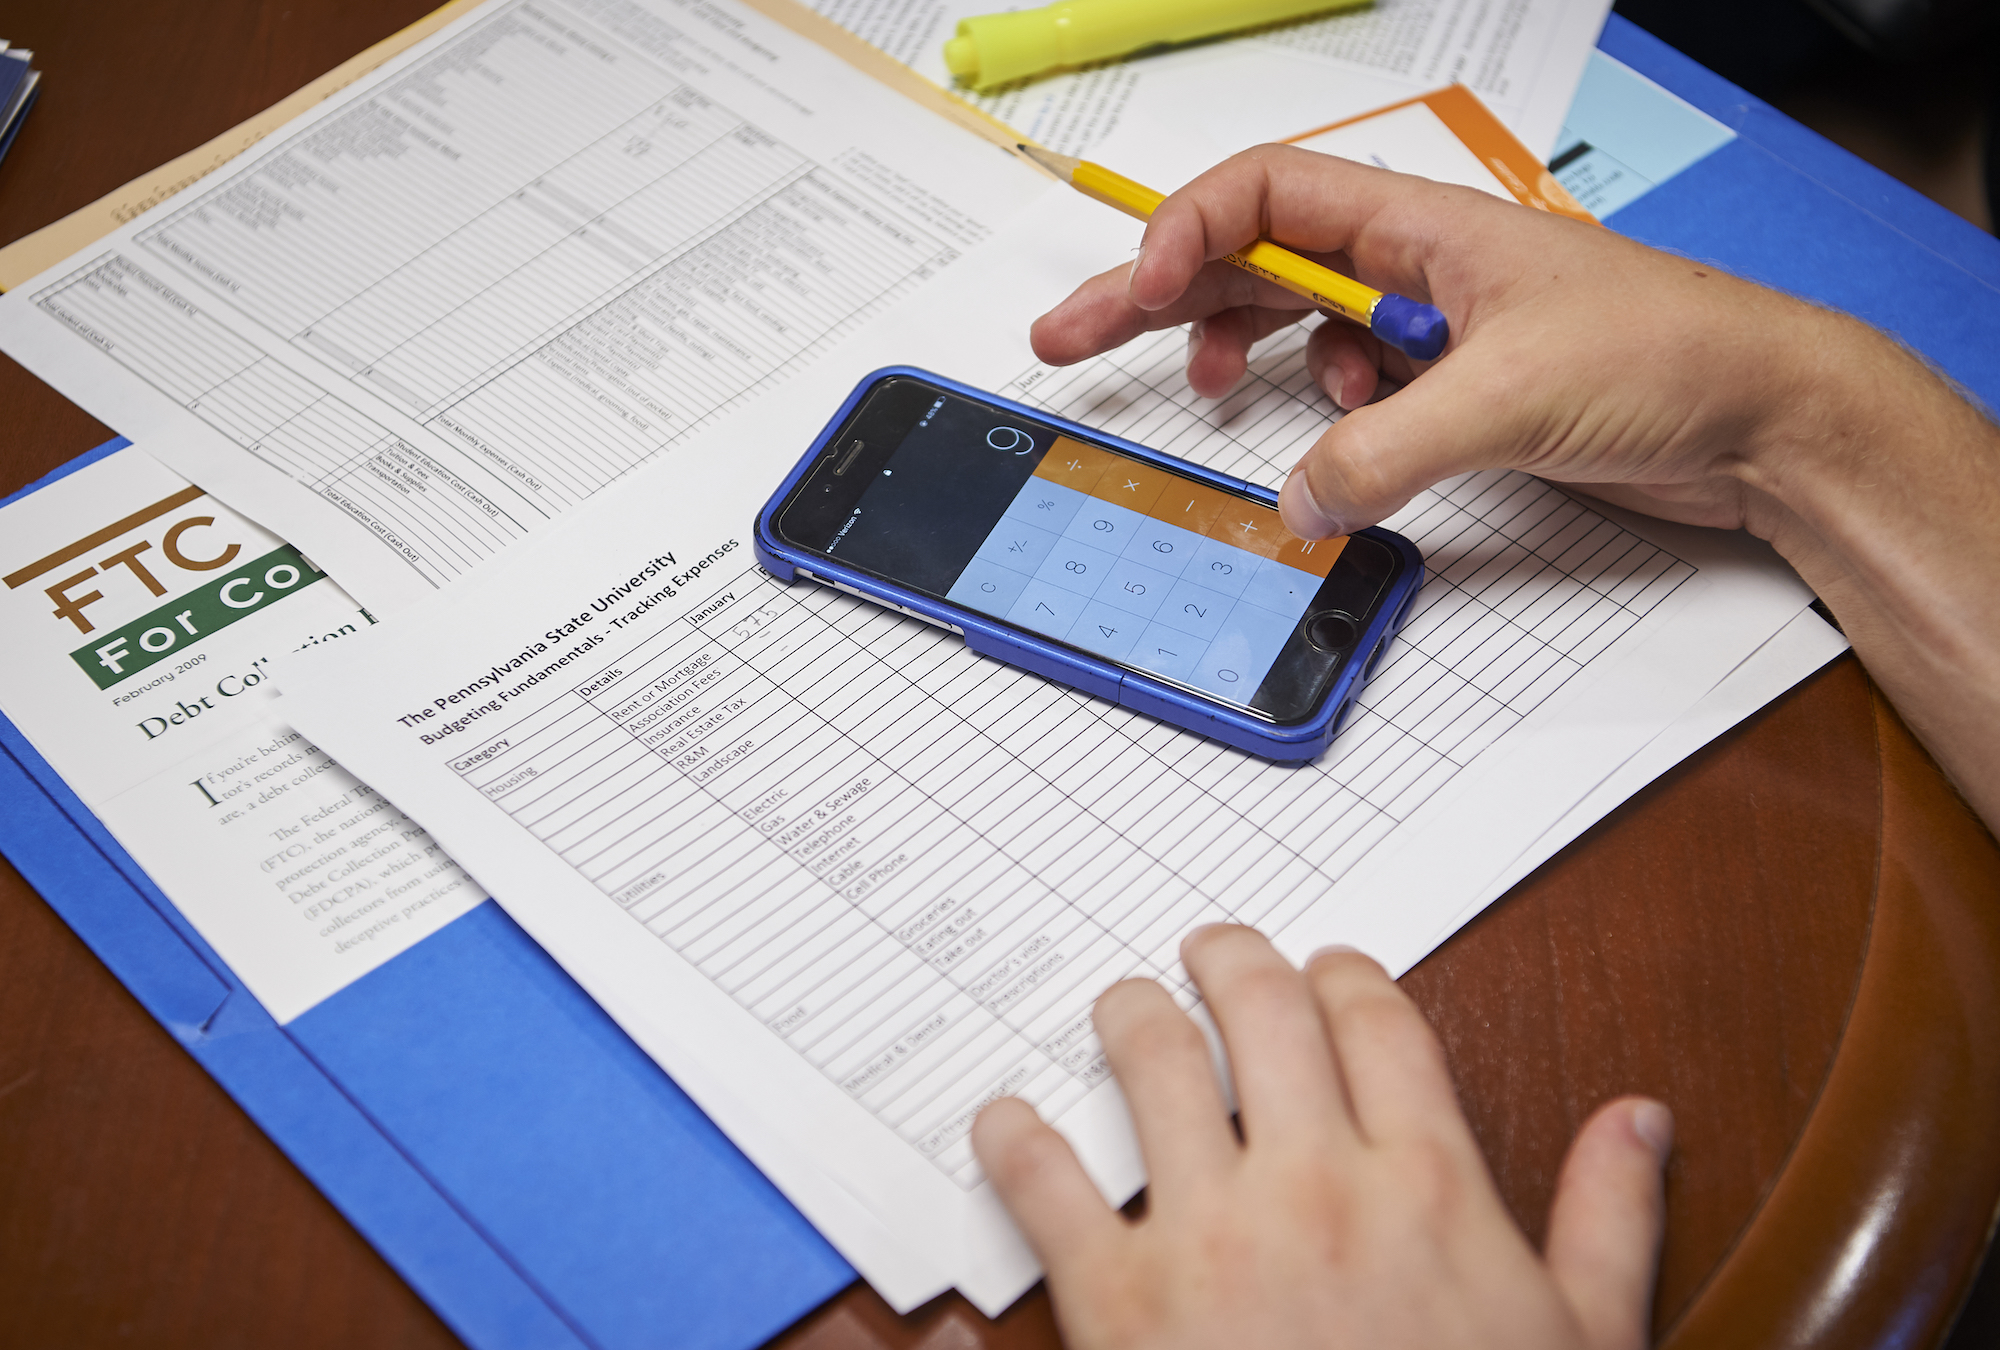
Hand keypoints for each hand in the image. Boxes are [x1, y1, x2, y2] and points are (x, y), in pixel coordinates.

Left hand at [972, 926, 1671, 1349]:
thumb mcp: (1584, 1343)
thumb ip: (1610, 1220)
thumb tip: (1640, 1118)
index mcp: (1428, 1183)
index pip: (1375, 1020)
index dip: (1343, 973)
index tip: (1323, 967)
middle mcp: (1315, 1185)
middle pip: (1260, 1008)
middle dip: (1229, 960)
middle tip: (1206, 952)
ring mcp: (1210, 1237)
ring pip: (1153, 1062)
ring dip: (1130, 1017)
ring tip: (1121, 1011)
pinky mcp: (1119, 1302)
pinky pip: (1047, 1186)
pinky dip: (1016, 1142)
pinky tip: (1006, 1125)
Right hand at [1030, 144, 1827, 541]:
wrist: (1766, 416)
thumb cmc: (1669, 357)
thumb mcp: (1506, 399)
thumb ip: (1385, 452)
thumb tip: (1297, 500)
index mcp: (1417, 227)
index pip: (1265, 192)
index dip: (1184, 231)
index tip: (1136, 290)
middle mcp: (1412, 268)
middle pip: (1251, 260)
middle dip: (1157, 296)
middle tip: (1070, 335)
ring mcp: (1430, 329)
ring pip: (1292, 326)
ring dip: (1236, 356)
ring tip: (1202, 394)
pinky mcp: (1454, 392)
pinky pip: (1347, 394)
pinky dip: (1317, 418)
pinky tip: (1334, 443)